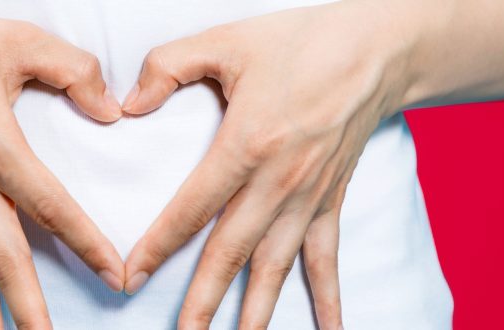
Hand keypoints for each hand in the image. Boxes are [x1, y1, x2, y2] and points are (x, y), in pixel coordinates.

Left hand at [121, 1, 420, 328]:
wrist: (375, 49)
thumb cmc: (298, 43)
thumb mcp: (225, 41)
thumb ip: (168, 67)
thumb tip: (128, 105)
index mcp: (246, 145)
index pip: (191, 209)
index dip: (158, 246)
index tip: (130, 277)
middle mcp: (278, 182)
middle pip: (230, 254)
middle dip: (201, 302)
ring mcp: (308, 198)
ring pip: (274, 267)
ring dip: (254, 313)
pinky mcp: (330, 201)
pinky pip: (327, 259)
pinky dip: (328, 299)